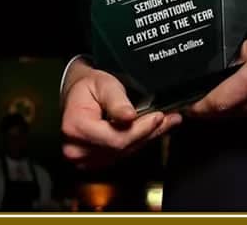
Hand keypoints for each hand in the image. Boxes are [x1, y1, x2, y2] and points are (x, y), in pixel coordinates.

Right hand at [60, 59, 180, 169]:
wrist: (76, 94)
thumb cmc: (89, 86)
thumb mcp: (103, 84)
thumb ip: (116, 101)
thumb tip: (129, 116)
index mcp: (75, 127)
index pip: (115, 139)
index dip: (140, 130)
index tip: (159, 116)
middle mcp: (76, 149)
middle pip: (121, 148)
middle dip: (148, 133)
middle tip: (171, 119)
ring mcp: (83, 159)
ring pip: (124, 153)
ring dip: (147, 138)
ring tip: (167, 122)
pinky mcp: (93, 162)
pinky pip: (121, 154)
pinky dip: (138, 142)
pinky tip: (153, 130)